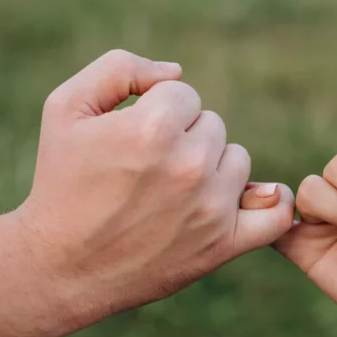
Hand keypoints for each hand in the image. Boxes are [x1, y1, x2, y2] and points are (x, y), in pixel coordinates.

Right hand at [14, 50, 294, 320]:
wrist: (62, 267)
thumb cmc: (61, 183)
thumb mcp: (65, 108)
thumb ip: (120, 69)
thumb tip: (175, 73)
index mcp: (153, 127)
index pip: (184, 95)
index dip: (156, 112)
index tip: (133, 140)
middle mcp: (189, 166)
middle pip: (212, 125)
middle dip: (182, 139)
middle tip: (147, 171)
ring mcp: (211, 207)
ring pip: (237, 160)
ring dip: (212, 169)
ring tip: (171, 193)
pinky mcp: (223, 244)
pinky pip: (274, 215)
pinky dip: (271, 205)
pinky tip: (253, 200)